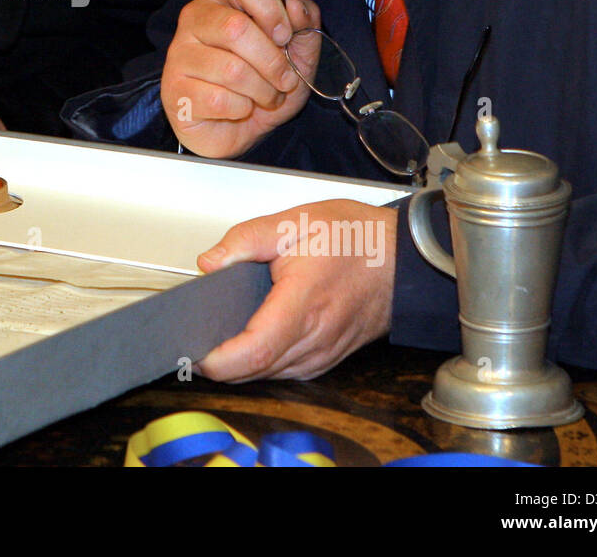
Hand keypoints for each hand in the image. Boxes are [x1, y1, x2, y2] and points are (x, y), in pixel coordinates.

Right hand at [161, 0, 320, 158]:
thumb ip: (304, 23)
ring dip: (262, 91)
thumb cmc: (264, 83)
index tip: (285, 37)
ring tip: (267, 97)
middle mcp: (194, 20)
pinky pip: (219, 100)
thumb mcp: (297, 51)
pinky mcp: (174, 90)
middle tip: (286, 80)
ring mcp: (179, 54)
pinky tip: (240, 109)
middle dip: (272, 61)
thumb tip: (296, 6)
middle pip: (236, 28)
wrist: (238, 130)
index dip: (272, 9)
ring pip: (231, 69)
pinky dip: (241, 109)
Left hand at [194, 199, 396, 380]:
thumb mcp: (294, 222)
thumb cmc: (356, 238)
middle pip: (257, 370)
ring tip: (217, 339)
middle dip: (220, 363)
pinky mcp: (327, 356)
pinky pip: (287, 370)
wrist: (403, 258)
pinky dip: (264, 362)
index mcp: (303, 304)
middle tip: (193, 341)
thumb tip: (210, 262)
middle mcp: (315, 338)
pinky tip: (251, 342)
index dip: (220, 360)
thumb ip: (246, 239)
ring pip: (271, 374)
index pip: (255, 350)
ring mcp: (323, 352)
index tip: (194, 351)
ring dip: (241, 364)